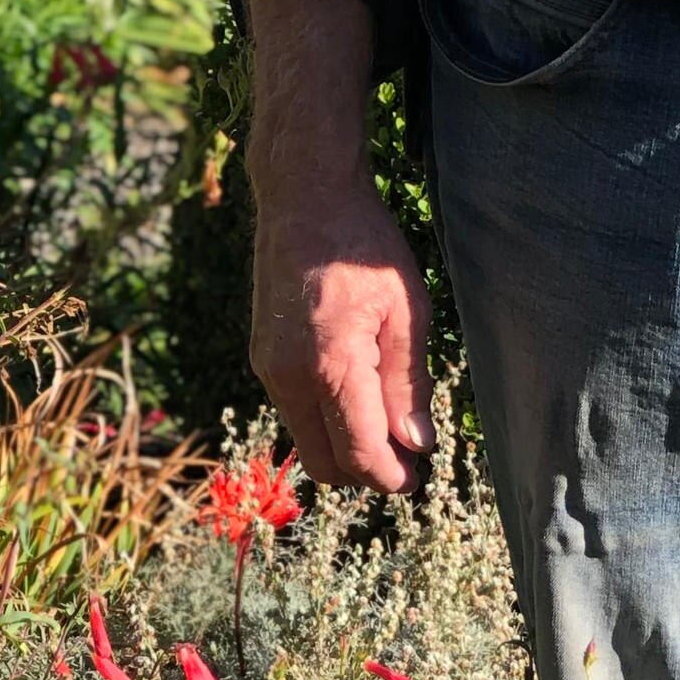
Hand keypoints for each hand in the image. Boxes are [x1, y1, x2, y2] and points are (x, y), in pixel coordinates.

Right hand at [251, 166, 435, 492]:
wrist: (303, 198)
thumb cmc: (363, 245)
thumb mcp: (406, 309)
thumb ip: (408, 382)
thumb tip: (416, 443)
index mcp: (330, 365)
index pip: (358, 452)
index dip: (390, 478)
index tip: (417, 480)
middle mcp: (288, 376)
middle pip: (323, 462)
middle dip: (365, 473)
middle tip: (405, 461)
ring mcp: (268, 368)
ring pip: (305, 441)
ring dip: (343, 449)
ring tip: (386, 429)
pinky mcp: (262, 357)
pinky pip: (294, 412)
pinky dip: (325, 422)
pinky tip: (357, 400)